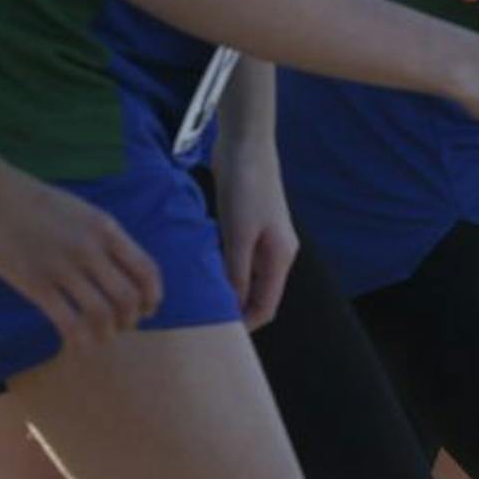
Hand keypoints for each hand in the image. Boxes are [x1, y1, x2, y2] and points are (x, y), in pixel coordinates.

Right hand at [0, 156, 163, 351]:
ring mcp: (63, 268)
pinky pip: (67, 322)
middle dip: (131, 318)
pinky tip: (77, 342)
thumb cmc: (38, 204)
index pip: (146, 268)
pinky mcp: (36, 285)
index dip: (153, 295)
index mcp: (106, 228)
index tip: (149, 308)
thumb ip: (104, 238)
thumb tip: (123, 270)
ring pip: (101, 313)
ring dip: (107, 332)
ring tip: (102, 335)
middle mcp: (90, 249)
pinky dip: (79, 339)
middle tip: (123, 325)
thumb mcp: (84, 212)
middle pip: (127, 296)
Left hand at [211, 140, 297, 329]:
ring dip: (226, 289)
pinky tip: (201, 269)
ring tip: (197, 297)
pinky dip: (222, 269)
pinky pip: (237, 260)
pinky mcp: (248, 227)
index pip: (266, 306)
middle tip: (199, 319)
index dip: (244, 324)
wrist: (246, 144)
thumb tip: (231, 308)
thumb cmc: (247, 186)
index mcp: (280, 257)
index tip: (215, 334)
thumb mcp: (240, 233)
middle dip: (234, 310)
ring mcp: (263, 239)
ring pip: (245, 278)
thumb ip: (236, 272)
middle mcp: (275, 252)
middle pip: (257, 295)